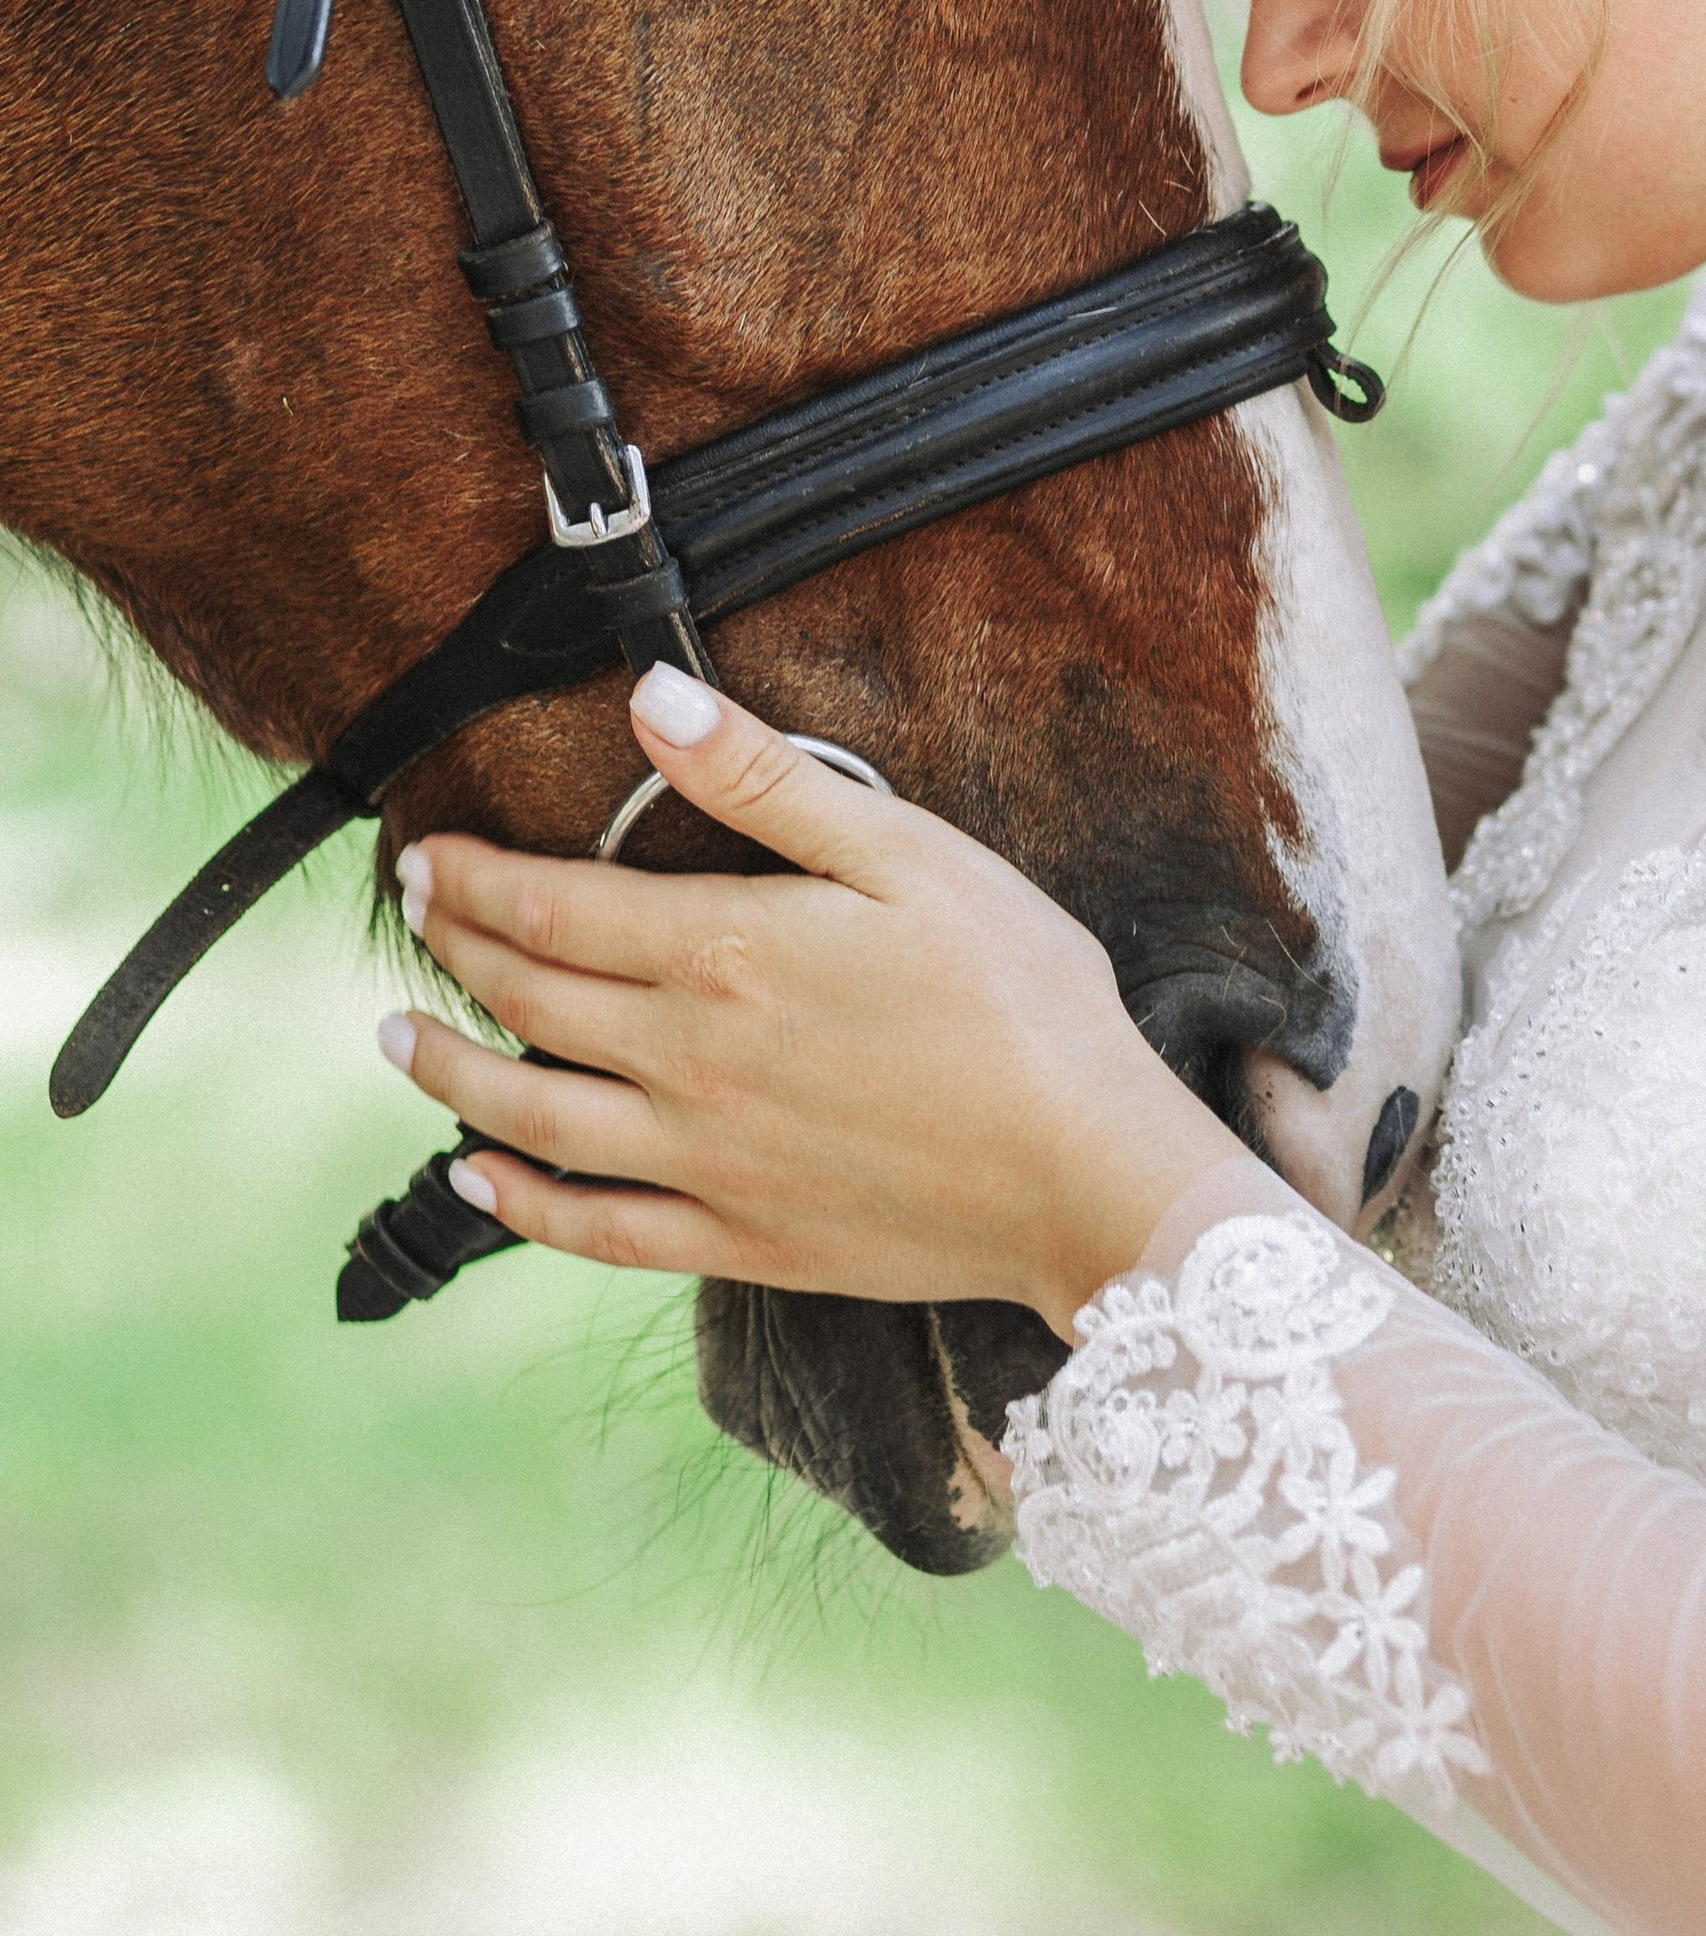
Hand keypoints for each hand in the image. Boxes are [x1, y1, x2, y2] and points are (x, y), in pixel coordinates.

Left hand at [382, 664, 1237, 1336]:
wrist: (1083, 1171)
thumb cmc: (1020, 999)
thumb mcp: (908, 855)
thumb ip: (768, 780)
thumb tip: (652, 697)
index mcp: (725, 953)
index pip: (552, 908)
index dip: (475, 878)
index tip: (427, 854)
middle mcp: (687, 1062)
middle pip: (528, 1000)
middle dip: (456, 948)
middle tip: (414, 911)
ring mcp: (705, 1162)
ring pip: (531, 1117)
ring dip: (449, 1074)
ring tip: (392, 1042)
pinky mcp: (740, 1238)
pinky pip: (594, 1230)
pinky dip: (519, 1207)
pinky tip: (475, 1182)